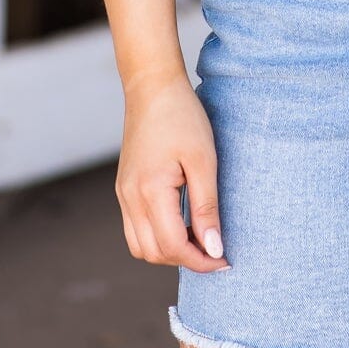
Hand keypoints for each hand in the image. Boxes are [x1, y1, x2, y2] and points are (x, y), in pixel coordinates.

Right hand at [116, 69, 230, 270]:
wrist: (153, 87)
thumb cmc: (182, 117)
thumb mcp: (204, 161)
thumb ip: (206, 208)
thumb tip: (214, 249)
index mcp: (149, 191)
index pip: (173, 247)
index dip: (201, 261)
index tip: (225, 260)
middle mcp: (129, 198)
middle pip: (153, 253)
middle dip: (185, 260)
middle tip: (215, 251)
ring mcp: (123, 193)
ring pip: (140, 246)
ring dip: (168, 251)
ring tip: (199, 238)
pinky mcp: (124, 187)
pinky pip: (135, 228)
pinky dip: (157, 236)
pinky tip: (181, 223)